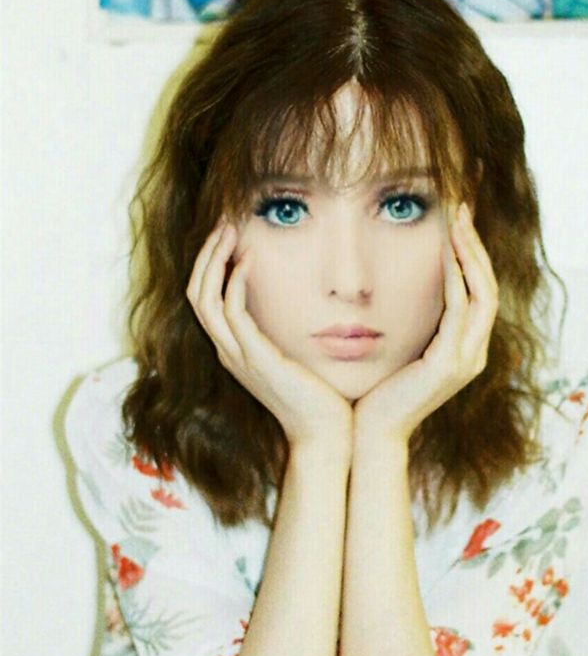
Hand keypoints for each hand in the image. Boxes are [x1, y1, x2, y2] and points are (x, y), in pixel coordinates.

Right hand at [186, 218, 353, 448]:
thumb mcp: (290, 358)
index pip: (204, 300)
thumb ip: (279, 332)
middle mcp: (227, 352)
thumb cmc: (315, 396)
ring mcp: (237, 357)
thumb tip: (289, 302)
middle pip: (195, 294)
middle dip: (206, 255)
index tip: (227, 236)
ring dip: (214, 260)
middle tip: (223, 222)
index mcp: (232, 350)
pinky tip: (248, 259)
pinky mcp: (256, 359)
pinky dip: (235, 281)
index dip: (208, 265)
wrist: (324, 433)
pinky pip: (233, 312)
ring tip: (230, 230)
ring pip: (205, 299)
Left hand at [353, 202, 498, 445]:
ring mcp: (466, 361)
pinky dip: (455, 279)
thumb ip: (415, 328)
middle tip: (462, 208)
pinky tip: (445, 254)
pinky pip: (459, 312)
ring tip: (456, 221)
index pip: (480, 294)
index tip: (458, 222)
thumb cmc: (378, 394)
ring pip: (482, 295)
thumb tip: (404, 294)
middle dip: (476, 245)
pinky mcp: (449, 365)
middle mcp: (474, 354)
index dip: (473, 256)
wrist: (371, 434)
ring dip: (470, 254)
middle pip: (489, 287)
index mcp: (465, 350)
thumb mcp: (402, 353)